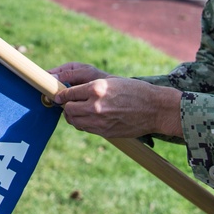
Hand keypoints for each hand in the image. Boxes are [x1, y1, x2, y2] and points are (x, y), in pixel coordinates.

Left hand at [50, 62, 182, 138]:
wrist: (155, 109)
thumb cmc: (134, 90)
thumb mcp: (111, 81)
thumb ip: (90, 86)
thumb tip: (71, 92)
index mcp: (96, 88)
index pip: (68, 93)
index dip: (60, 95)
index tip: (57, 95)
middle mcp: (96, 105)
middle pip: (68, 109)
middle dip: (65, 106)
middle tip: (68, 103)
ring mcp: (100, 121)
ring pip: (74, 121)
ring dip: (72, 116)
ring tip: (77, 110)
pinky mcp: (105, 132)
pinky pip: (85, 129)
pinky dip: (83, 123)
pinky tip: (89, 117)